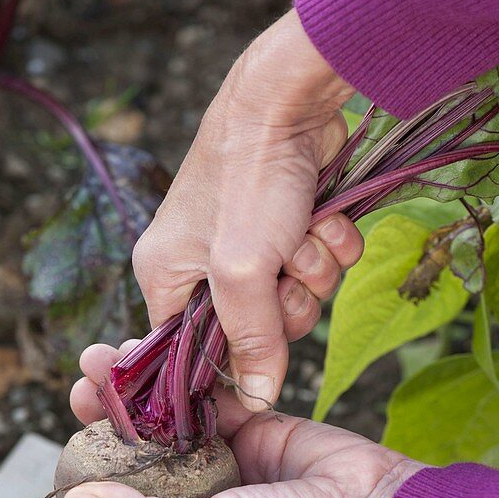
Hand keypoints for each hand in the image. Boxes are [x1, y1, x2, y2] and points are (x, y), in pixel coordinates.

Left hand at [66, 344, 423, 497]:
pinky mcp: (261, 433)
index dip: (98, 456)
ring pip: (178, 423)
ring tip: (117, 350)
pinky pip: (218, 403)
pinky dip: (194, 380)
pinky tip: (166, 350)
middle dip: (116, 411)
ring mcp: (233, 469)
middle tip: (90, 367)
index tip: (77, 411)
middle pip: (147, 454)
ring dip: (149, 389)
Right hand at [132, 8, 363, 410]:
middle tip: (286, 275)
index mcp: (166, 278)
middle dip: (285, 307)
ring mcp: (251, 245)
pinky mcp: (291, 225)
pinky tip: (324, 216)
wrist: (293, 99)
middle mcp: (203, 266)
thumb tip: (258, 399)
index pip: (189, 352)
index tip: (260, 365)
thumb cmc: (248, 179)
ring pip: (296, 299)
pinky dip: (332, 245)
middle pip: (255, 332)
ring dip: (313, 271)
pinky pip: (322, 266)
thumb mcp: (243, 272)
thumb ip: (252, 341)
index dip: (228, 364)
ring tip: (305, 232)